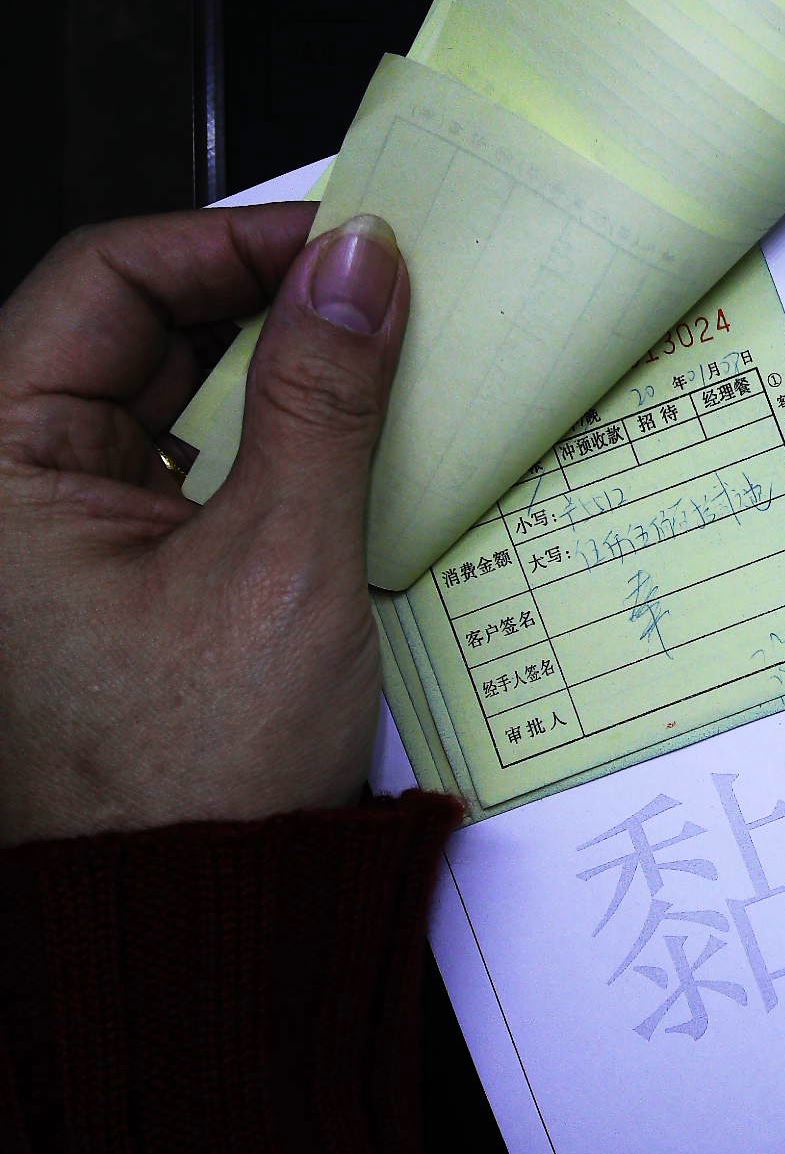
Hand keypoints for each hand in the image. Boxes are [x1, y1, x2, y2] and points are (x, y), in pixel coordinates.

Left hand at [0, 205, 410, 845]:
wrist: (202, 913)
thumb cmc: (204, 767)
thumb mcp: (282, 561)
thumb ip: (322, 398)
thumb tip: (360, 266)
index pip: (106, 281)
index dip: (231, 243)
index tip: (345, 240)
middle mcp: (9, 485)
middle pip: (134, 330)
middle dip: (261, 301)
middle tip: (379, 290)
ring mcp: (59, 528)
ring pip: (168, 394)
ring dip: (271, 368)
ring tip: (374, 356)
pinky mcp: (118, 568)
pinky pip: (189, 463)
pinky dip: (266, 438)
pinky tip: (342, 434)